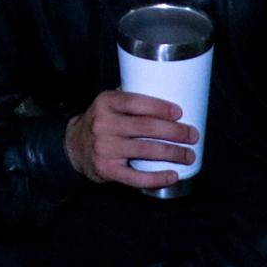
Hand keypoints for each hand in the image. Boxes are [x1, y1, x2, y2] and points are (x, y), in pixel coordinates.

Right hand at [64, 89, 198, 189]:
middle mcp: (103, 124)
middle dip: (174, 132)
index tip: (179, 113)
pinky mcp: (107, 170)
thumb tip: (166, 89)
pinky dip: (157, 178)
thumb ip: (130, 98)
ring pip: (145, 151)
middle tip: (192, 135)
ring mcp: (104, 148)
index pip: (135, 102)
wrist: (74, 146)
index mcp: (105, 102)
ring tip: (189, 154)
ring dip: (172, 153)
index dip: (159, 107)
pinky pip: (136, 177)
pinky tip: (172, 176)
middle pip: (145, 127)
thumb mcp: (107, 104)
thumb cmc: (100, 122)